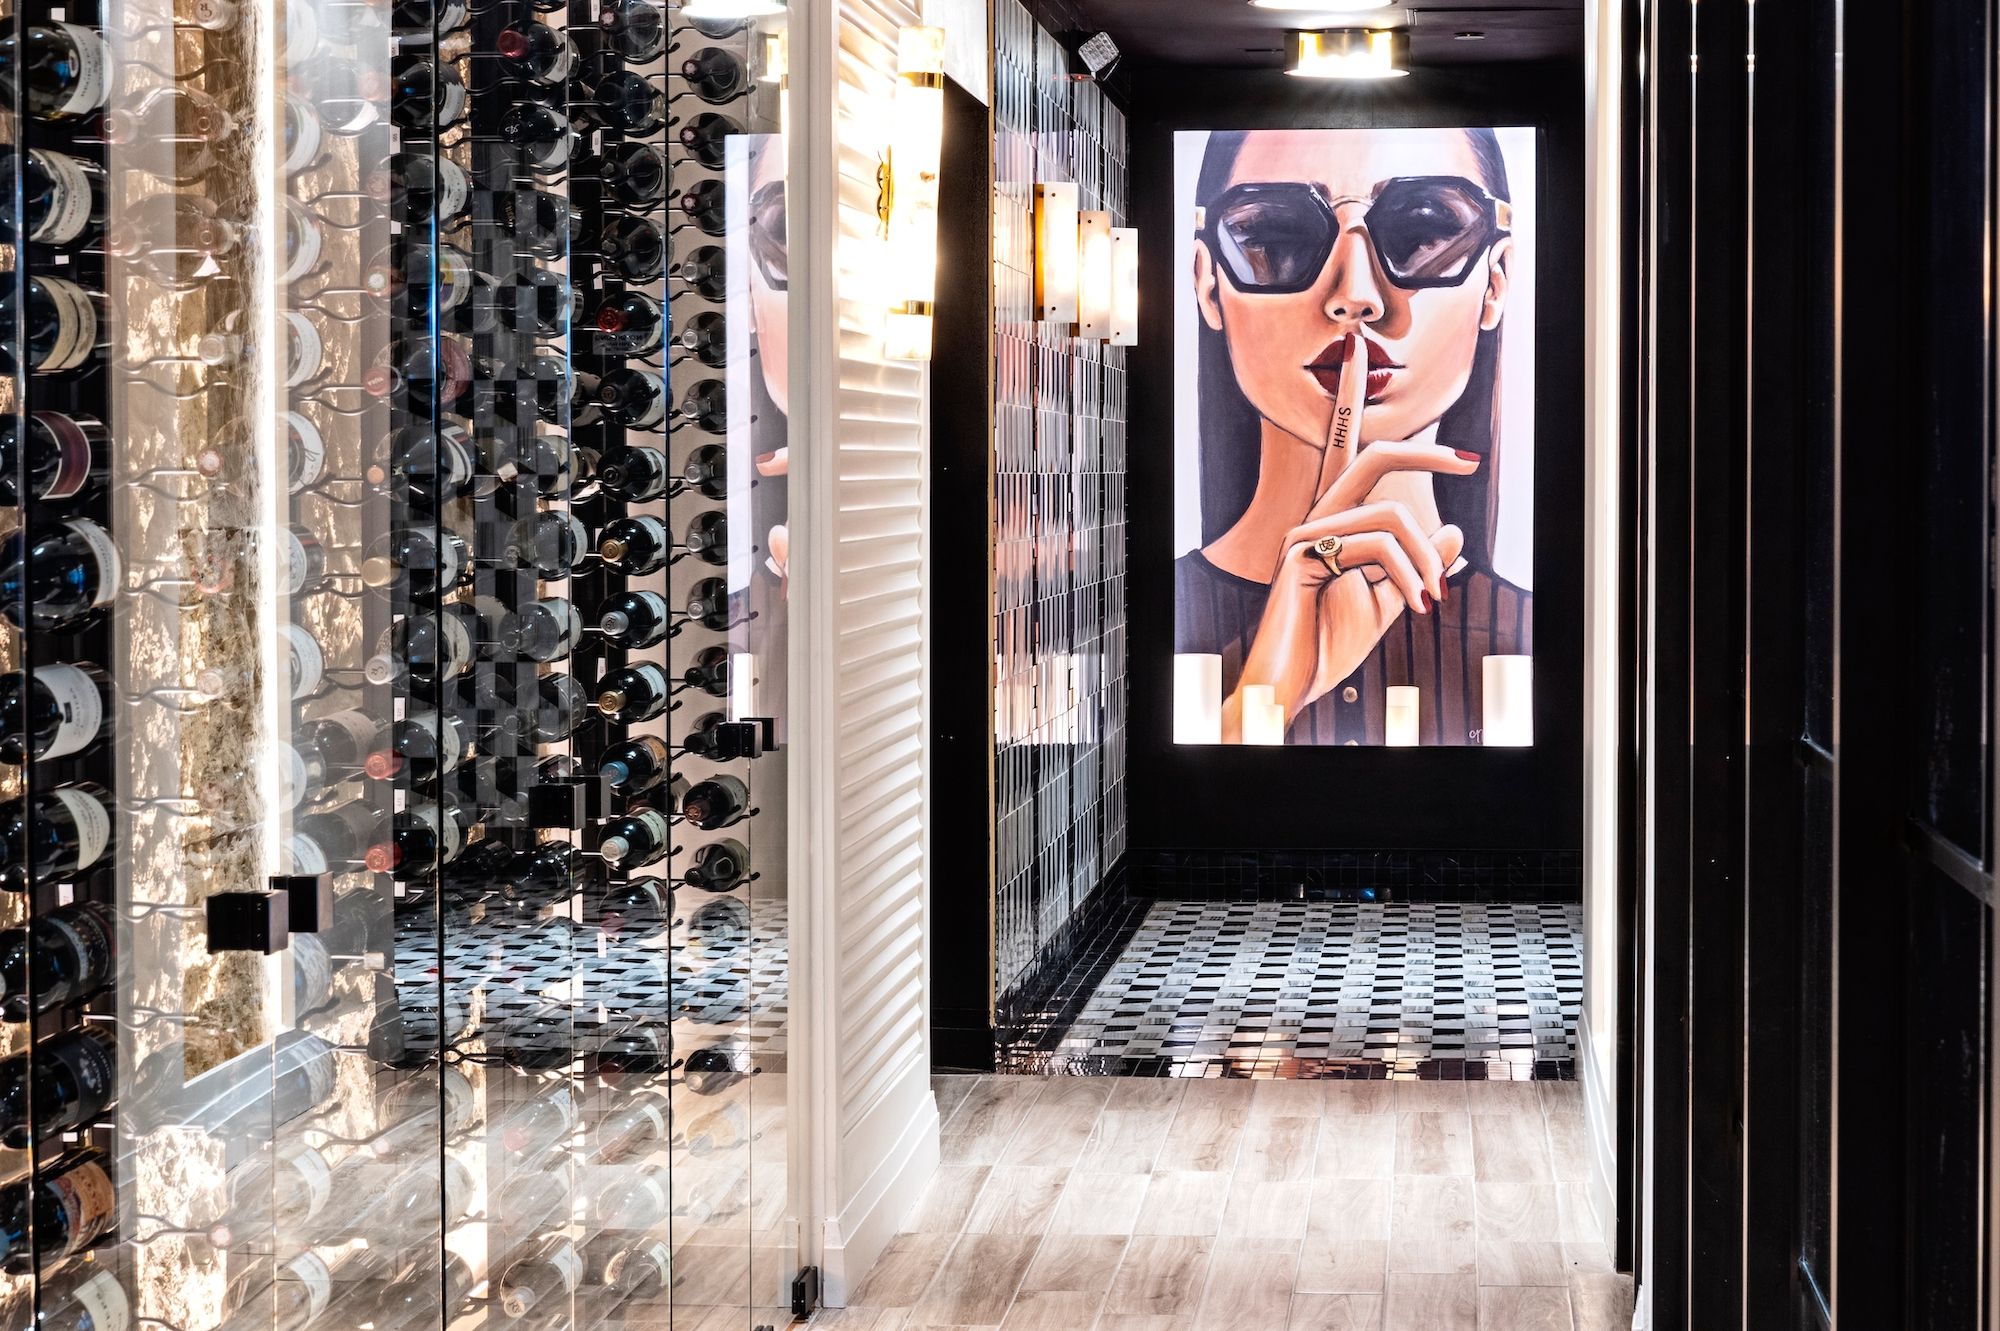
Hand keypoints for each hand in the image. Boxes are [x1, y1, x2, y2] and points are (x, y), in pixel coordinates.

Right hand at [1223, 333, 1474, 738]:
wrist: (1294, 681)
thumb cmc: (1328, 640)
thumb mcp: (1390, 599)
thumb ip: (1418, 564)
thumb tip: (1454, 530)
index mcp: (1334, 521)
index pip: (1345, 448)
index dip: (1353, 399)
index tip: (1364, 355)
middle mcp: (1316, 517)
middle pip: (1371, 456)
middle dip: (1424, 451)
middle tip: (1470, 460)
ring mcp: (1305, 533)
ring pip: (1390, 515)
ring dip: (1425, 560)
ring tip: (1432, 600)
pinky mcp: (1301, 555)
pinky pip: (1377, 546)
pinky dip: (1409, 575)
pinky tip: (1415, 606)